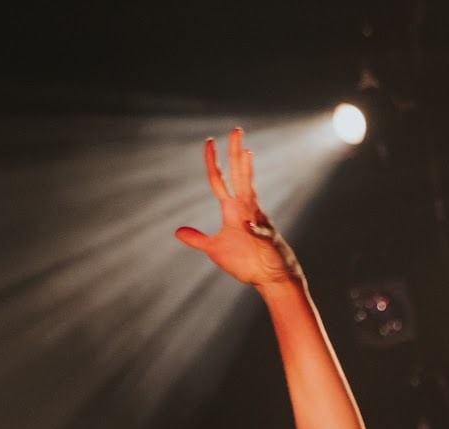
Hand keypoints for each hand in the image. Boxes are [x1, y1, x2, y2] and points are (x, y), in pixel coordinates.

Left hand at [176, 127, 302, 288]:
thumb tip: (177, 232)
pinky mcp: (267, 241)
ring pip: (252, 194)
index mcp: (233, 209)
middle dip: (236, 153)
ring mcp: (258, 222)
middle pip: (240, 176)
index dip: (213, 162)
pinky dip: (255, 230)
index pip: (220, 180)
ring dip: (248, 175)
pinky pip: (260, 233)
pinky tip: (248, 226)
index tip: (209, 142)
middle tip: (235, 130)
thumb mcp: (215, 249)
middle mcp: (246, 209)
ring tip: (247, 154)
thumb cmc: (247, 261)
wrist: (271, 278)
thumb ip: (197, 239)